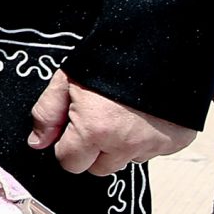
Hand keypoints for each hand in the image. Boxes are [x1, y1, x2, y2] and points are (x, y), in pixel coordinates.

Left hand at [26, 69, 198, 175]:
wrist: (159, 45)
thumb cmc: (108, 60)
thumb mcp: (66, 80)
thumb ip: (47, 114)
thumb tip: (37, 143)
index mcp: (95, 130)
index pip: (70, 163)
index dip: (67, 146)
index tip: (73, 129)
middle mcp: (126, 144)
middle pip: (99, 168)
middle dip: (93, 149)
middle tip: (98, 119)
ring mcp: (154, 145)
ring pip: (126, 161)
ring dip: (120, 145)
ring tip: (122, 113)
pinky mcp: (175, 142)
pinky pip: (152, 152)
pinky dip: (145, 139)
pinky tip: (143, 115)